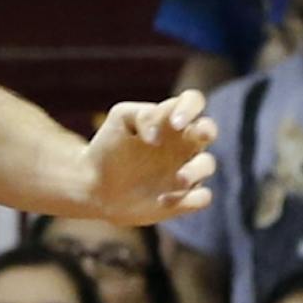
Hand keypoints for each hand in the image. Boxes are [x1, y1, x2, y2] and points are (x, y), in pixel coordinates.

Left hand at [78, 92, 216, 226]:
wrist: (94, 185)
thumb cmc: (108, 147)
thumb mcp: (120, 120)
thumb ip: (142, 115)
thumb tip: (158, 137)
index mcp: (169, 119)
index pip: (193, 101)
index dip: (190, 108)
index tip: (174, 123)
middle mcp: (182, 143)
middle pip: (209, 129)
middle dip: (208, 131)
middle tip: (196, 135)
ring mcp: (185, 170)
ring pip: (208, 164)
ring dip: (196, 171)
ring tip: (178, 180)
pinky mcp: (183, 198)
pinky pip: (201, 197)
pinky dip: (188, 199)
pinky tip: (162, 200)